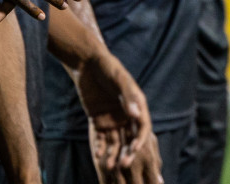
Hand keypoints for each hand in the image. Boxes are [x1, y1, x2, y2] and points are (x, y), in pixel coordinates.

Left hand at [77, 52, 154, 180]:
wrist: (87, 62)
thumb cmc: (107, 66)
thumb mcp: (119, 78)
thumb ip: (128, 96)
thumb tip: (135, 114)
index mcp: (136, 105)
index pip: (142, 127)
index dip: (140, 140)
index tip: (135, 150)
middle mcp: (126, 115)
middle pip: (130, 138)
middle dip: (128, 152)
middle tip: (124, 165)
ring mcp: (113, 118)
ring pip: (115, 141)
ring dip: (114, 154)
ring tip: (110, 166)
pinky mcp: (98, 119)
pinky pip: (100, 137)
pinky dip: (100, 147)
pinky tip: (98, 157)